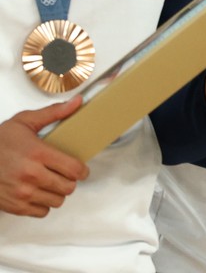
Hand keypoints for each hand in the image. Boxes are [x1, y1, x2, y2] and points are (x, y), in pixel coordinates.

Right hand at [0, 98, 87, 215]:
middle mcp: (31, 175)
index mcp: (37, 153)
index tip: (81, 169)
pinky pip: (42, 211)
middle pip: (68, 187)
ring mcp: (22, 193)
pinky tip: (39, 192)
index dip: (82, 170)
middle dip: (70, 180)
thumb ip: (53, 113)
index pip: (74, 168)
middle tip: (64, 174)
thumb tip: (77, 102)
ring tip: (51, 182)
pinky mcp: (15, 206)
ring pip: (57, 200)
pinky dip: (44, 204)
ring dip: (57, 192)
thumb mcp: (23, 121)